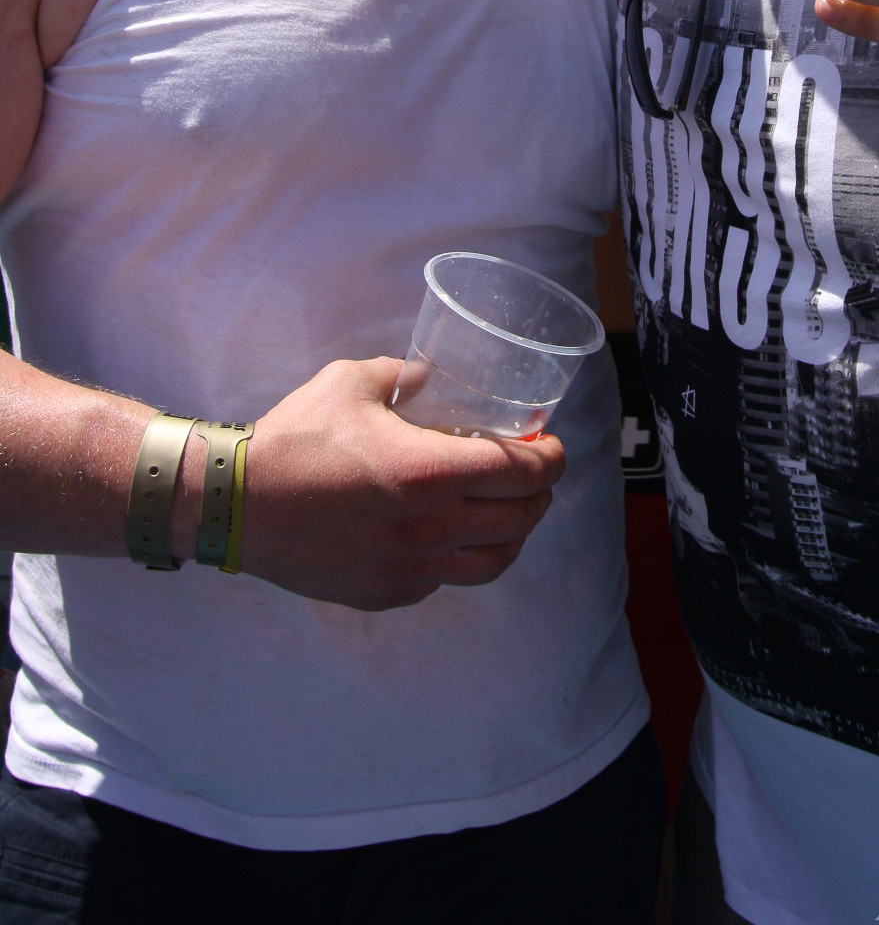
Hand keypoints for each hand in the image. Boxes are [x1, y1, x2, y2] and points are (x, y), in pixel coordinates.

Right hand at [232, 358, 566, 610]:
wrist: (236, 503)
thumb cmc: (295, 437)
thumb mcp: (353, 382)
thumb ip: (403, 375)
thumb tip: (430, 375)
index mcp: (431, 472)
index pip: (526, 474)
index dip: (552, 458)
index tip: (549, 445)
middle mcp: (431, 528)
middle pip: (522, 520)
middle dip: (539, 494)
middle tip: (533, 474)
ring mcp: (410, 568)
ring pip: (493, 563)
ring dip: (510, 535)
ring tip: (503, 512)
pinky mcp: (386, 593)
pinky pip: (445, 580)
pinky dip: (459, 557)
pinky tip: (446, 534)